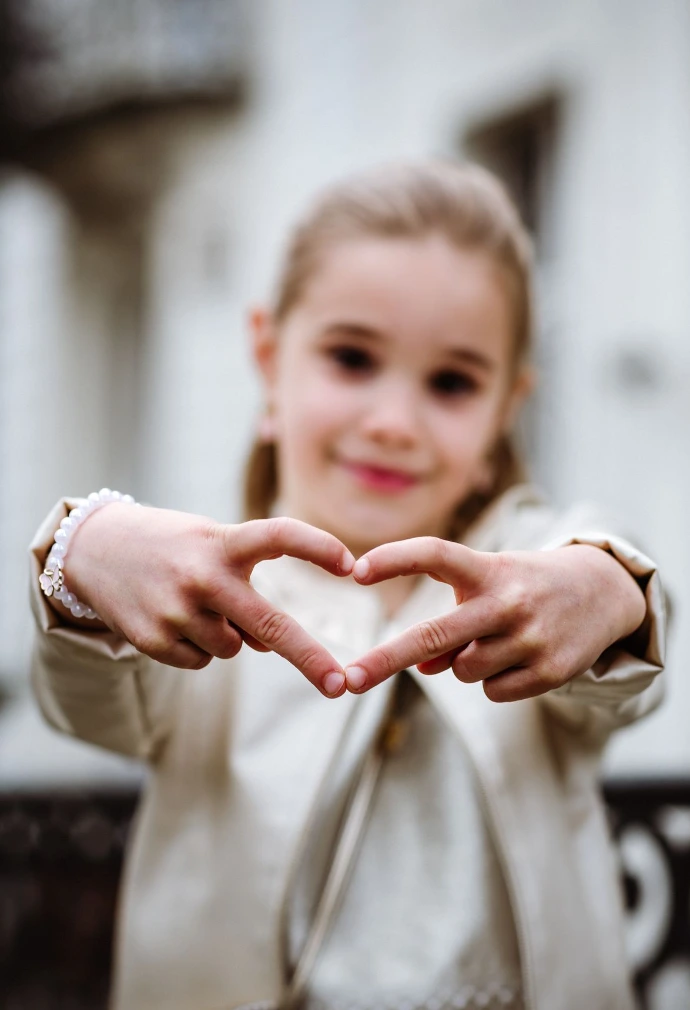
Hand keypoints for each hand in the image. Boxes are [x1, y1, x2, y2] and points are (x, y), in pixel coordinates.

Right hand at [62, 505, 353, 696]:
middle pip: (269, 624)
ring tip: (192, 601)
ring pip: (233, 647)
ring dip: (226, 634)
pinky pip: (200, 661)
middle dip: (309, 658)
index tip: (352, 565)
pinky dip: (196, 647)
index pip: (278, 536)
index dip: (316, 547)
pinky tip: (172, 618)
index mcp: (222, 542)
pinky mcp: (153, 640)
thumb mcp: (211, 547)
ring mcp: (176, 611)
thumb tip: (267, 646)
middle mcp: (202, 576)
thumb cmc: (172, 547)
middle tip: (340, 686)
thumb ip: (245, 589)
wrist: (94, 549)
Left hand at [344, 538, 645, 700]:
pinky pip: (492, 691)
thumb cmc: (524, 587)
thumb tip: (424, 669)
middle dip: (385, 660)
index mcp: (487, 569)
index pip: (435, 553)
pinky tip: (519, 657)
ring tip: (497, 640)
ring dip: (464, 664)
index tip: (356, 570)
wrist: (603, 592)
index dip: (395, 559)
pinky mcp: (551, 670)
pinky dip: (494, 682)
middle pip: (434, 634)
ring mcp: (530, 637)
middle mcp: (507, 600)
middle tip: (348, 680)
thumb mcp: (488, 588)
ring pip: (461, 671)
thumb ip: (452, 623)